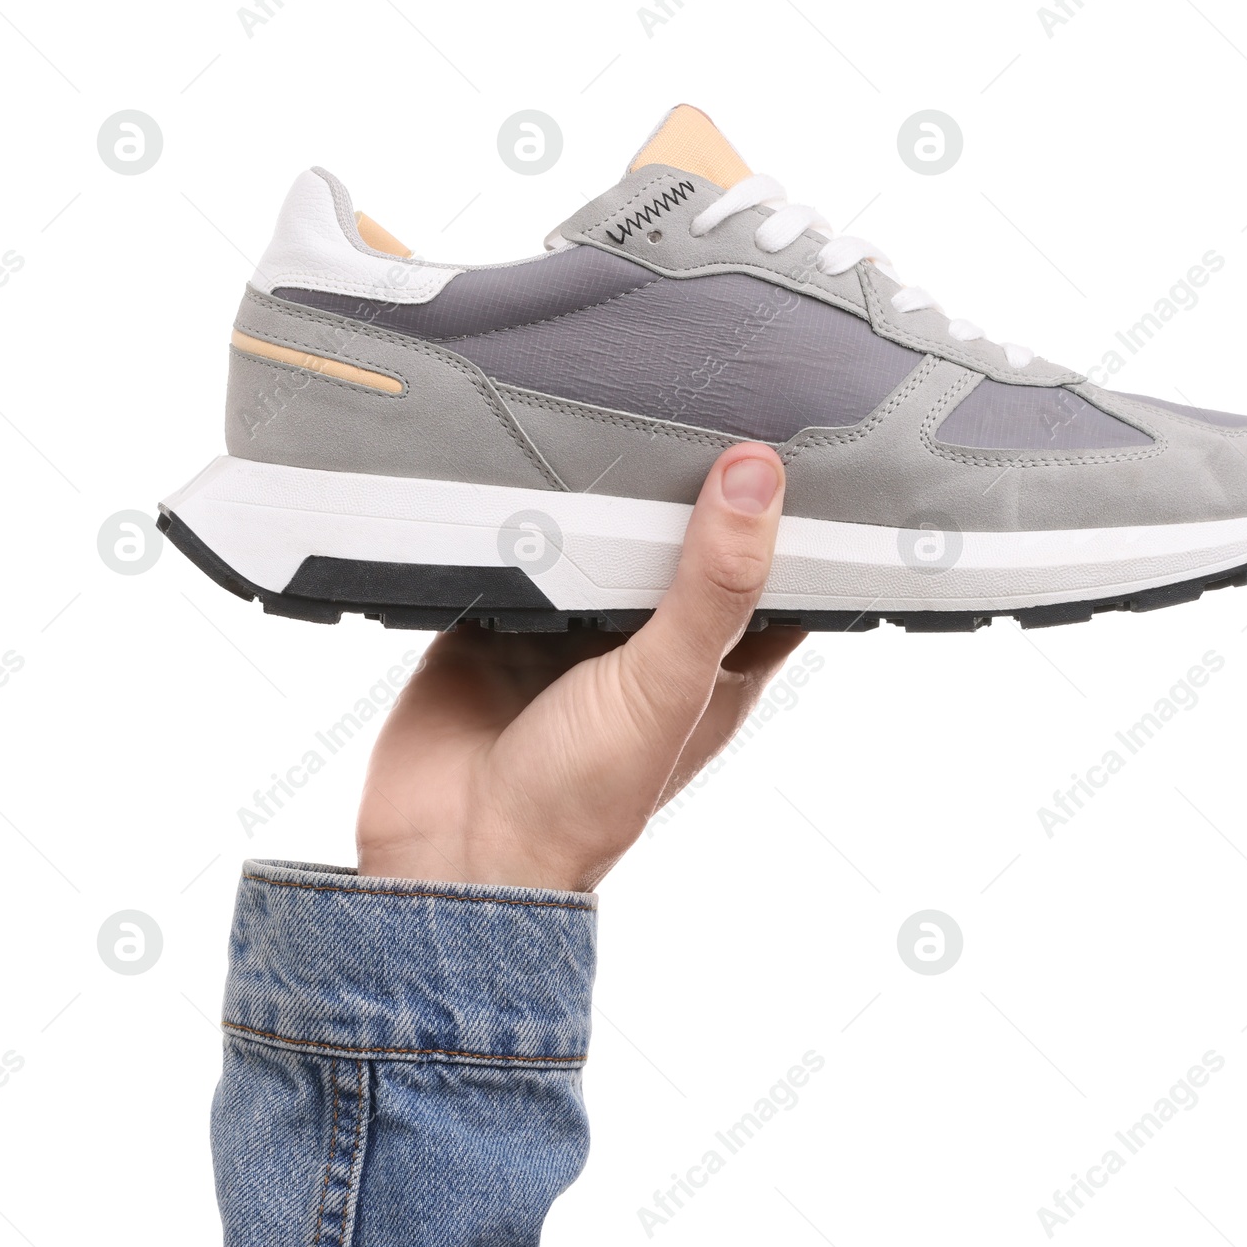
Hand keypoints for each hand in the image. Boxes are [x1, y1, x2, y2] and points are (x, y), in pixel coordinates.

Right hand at [356, 445, 804, 890]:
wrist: (455, 848)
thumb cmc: (581, 801)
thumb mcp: (669, 684)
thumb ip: (713, 585)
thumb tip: (758, 481)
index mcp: (713, 664)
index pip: (771, 576)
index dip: (787, 517)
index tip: (792, 440)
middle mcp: (646, 643)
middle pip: (678, 541)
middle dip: (682, 486)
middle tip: (692, 398)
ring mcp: (571, 628)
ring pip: (594, 536)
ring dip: (594, 491)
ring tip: (606, 408)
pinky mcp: (498, 616)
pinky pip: (512, 543)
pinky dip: (513, 509)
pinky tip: (520, 465)